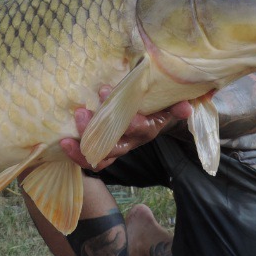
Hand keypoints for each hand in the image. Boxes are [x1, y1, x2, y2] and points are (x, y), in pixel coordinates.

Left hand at [60, 85, 192, 170]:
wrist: (152, 117)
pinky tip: (65, 143)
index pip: (141, 128)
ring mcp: (118, 147)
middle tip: (83, 113)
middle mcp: (132, 141)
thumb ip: (177, 104)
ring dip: (84, 146)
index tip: (110, 96)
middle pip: (115, 144)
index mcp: (149, 128)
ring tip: (71, 130)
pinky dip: (77, 155)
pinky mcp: (104, 149)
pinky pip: (91, 159)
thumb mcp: (169, 102)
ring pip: (101, 155)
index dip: (130, 121)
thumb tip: (191, 105)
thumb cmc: (158, 104)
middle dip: (97, 130)